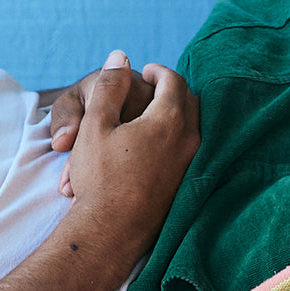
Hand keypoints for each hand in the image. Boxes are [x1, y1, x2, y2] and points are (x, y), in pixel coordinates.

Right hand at [56, 51, 199, 274]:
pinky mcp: (186, 188)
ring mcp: (190, 168)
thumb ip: (109, 86)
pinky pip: (190, 154)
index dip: (158, 72)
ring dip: (179, 115)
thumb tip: (119, 57)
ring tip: (157, 115)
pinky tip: (161, 145)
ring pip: (194, 129)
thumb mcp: (95, 125)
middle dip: (174, 91)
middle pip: (191, 103)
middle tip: (155, 88)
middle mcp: (188, 142)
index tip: (146, 72)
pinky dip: (179, 141)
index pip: (173, 81)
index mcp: (168, 120)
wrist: (111, 233)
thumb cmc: (99, 179)